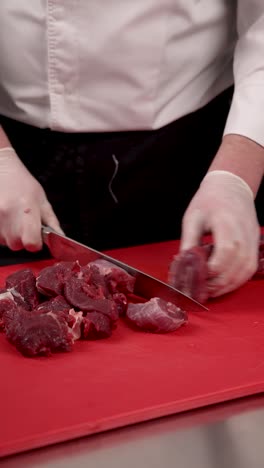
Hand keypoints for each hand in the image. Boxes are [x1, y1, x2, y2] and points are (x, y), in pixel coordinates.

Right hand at [0, 147, 62, 250]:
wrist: (1, 170)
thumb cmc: (22, 184)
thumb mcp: (42, 200)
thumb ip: (52, 222)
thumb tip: (61, 238)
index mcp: (27, 211)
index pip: (31, 243)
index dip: (35, 243)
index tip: (36, 237)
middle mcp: (8, 216)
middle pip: (17, 245)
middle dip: (22, 239)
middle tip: (23, 223)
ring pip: (5, 242)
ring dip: (10, 235)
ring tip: (12, 217)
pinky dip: (1, 231)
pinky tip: (4, 218)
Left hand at [180, 170, 259, 297]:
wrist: (231, 188)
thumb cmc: (209, 200)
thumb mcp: (192, 218)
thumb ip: (188, 242)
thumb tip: (182, 265)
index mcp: (227, 223)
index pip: (224, 253)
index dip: (210, 270)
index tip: (195, 276)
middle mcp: (244, 234)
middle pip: (235, 267)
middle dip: (216, 284)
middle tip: (198, 290)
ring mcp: (252, 241)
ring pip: (244, 272)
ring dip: (227, 286)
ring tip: (209, 290)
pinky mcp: (254, 246)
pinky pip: (248, 270)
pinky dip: (236, 281)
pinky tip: (222, 284)